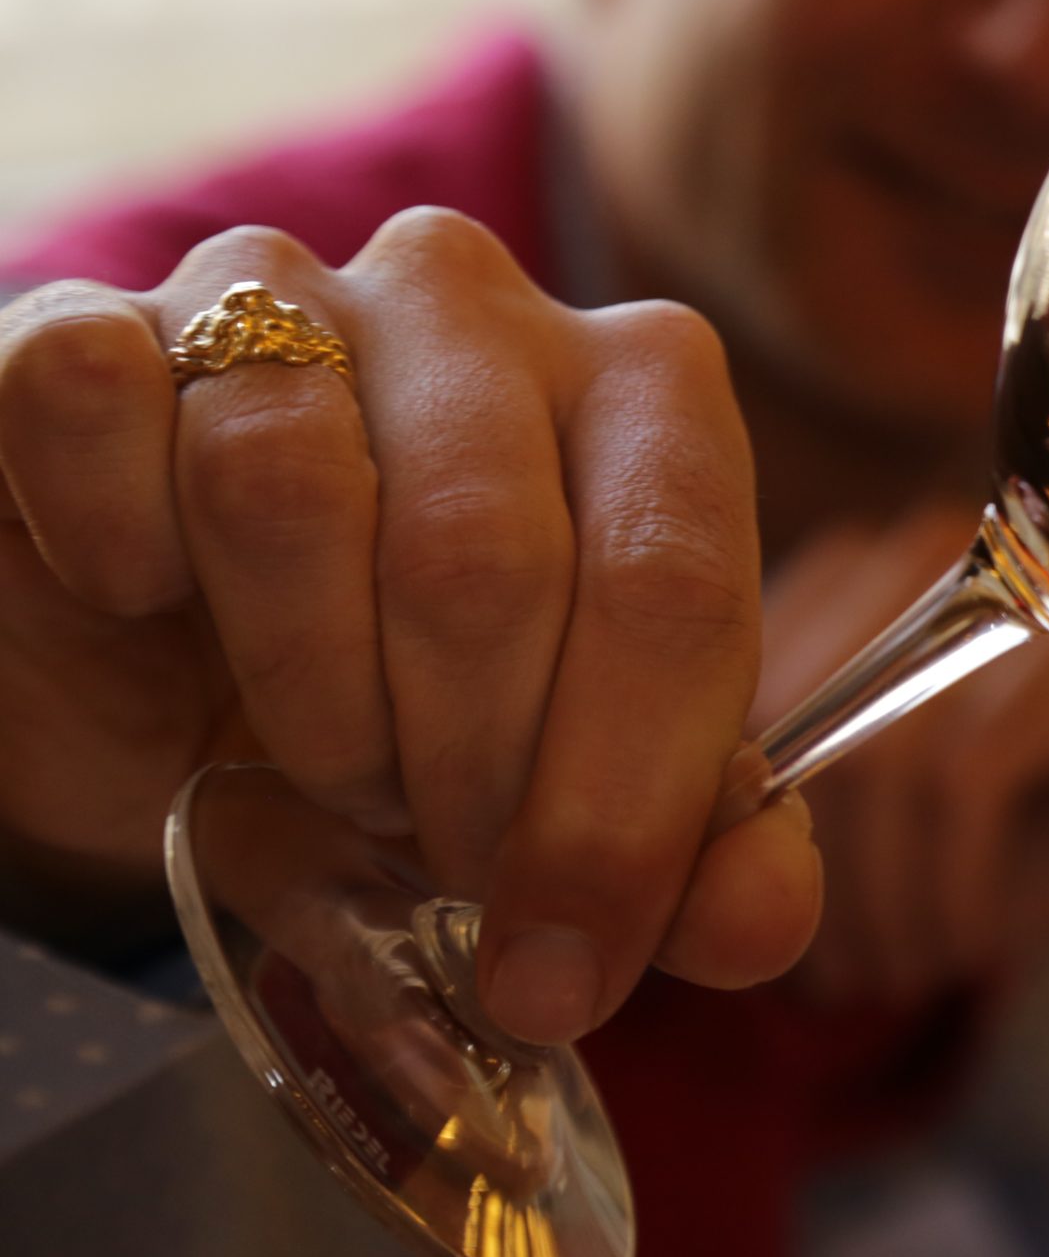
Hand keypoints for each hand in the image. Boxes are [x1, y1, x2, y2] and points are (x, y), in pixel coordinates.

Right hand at [0, 211, 820, 1039]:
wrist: (157, 675)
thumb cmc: (407, 710)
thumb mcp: (557, 803)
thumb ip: (690, 858)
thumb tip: (757, 921)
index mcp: (646, 386)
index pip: (676, 582)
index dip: (622, 808)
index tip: (561, 969)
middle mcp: (474, 299)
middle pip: (486, 555)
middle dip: (465, 772)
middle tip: (444, 859)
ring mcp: (276, 286)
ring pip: (284, 486)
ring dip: (305, 690)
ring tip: (329, 753)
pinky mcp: (84, 318)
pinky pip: (100, 406)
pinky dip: (120, 550)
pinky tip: (150, 602)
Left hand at [757, 513, 1048, 1004]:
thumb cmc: (1013, 847)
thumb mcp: (864, 826)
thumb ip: (764, 801)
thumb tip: (650, 853)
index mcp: (854, 573)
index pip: (739, 682)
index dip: (732, 819)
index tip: (753, 925)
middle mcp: (929, 554)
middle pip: (800, 714)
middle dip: (806, 873)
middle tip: (833, 972)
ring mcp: (1017, 593)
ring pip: (880, 756)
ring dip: (879, 897)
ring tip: (898, 968)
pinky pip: (966, 781)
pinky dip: (950, 889)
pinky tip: (963, 944)